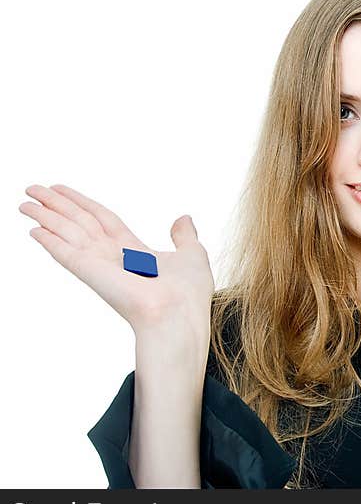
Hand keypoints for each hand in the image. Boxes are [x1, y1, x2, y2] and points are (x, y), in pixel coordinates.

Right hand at [19, 183, 214, 333]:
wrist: (179, 315)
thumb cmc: (189, 294)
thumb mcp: (192, 255)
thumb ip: (184, 236)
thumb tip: (184, 218)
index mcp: (135, 252)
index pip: (103, 219)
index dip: (82, 203)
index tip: (61, 190)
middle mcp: (114, 257)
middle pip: (79, 222)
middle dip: (56, 205)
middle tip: (32, 189)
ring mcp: (100, 264)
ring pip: (69, 231)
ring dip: (46, 216)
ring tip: (25, 201)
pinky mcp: (90, 272)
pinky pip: (65, 252)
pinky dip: (49, 240)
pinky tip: (34, 229)